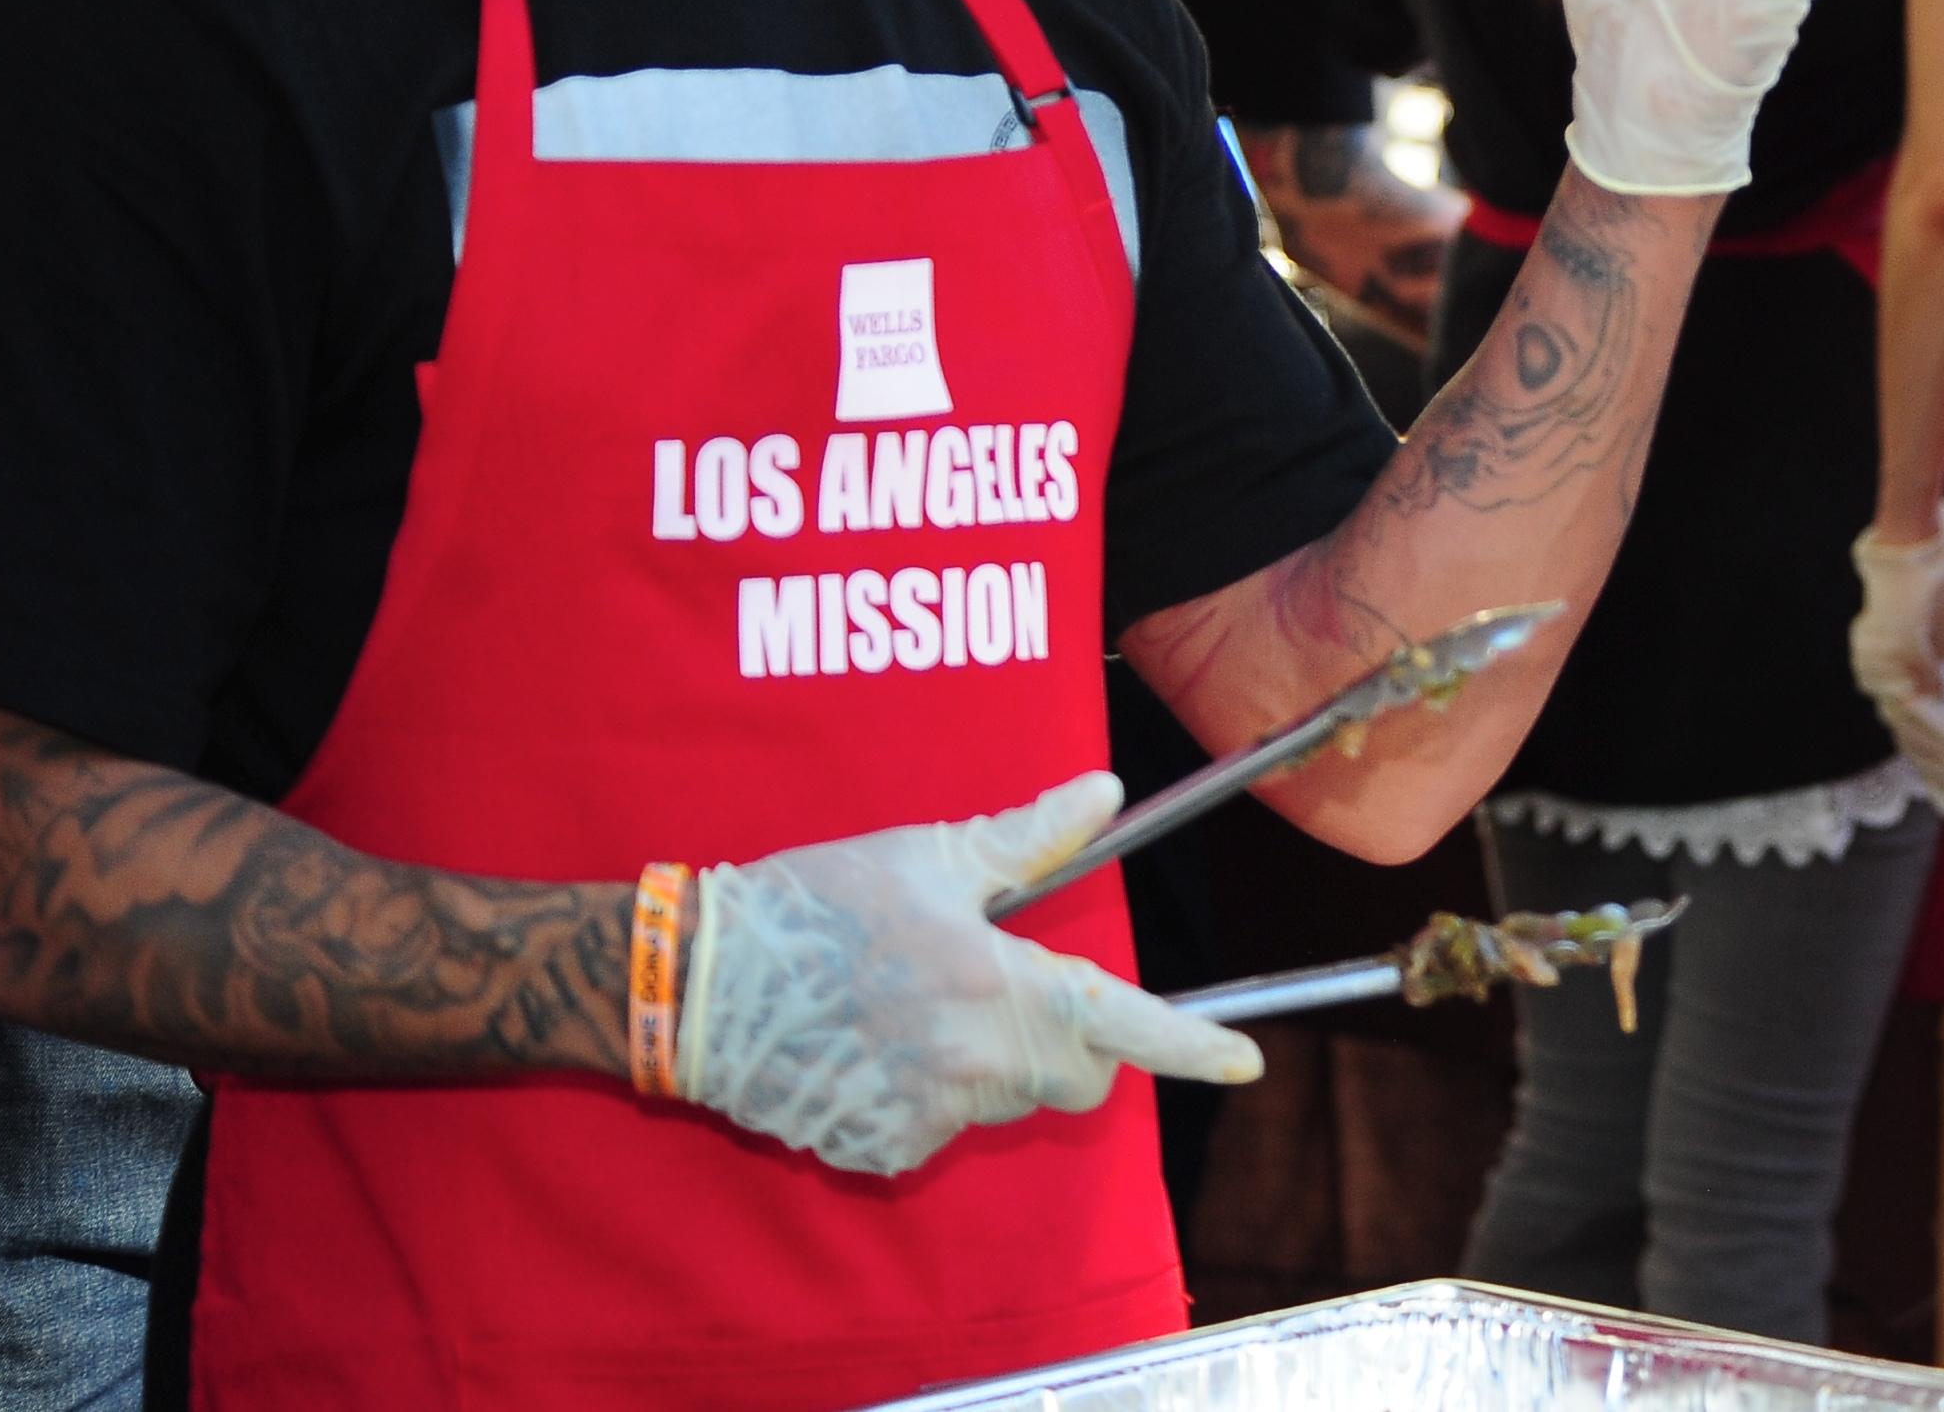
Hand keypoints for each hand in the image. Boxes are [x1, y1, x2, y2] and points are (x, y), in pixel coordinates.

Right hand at [676, 771, 1261, 1176]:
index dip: (1193, 1046)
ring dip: (990, 1064)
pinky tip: (874, 1046)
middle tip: (1007, 986)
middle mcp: (972, 1064)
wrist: (695, 983)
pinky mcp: (879, 1150)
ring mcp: (924, 1117)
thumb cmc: (814, 903)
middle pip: (1075, 1077)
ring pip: (1005, 1101)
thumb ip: (1029, 836)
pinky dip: (927, 1095)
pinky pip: (939, 1129)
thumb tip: (1105, 792)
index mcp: (996, 986)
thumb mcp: (928, 856)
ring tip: (913, 1004)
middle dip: (1071, 1044)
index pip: (1122, 1023)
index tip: (1248, 1062)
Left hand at [1850, 500, 1943, 817]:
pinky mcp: (1884, 660)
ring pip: (1911, 731)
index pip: (1920, 733)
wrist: (1923, 548)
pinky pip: (1915, 706)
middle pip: (1911, 742)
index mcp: (1903, 678)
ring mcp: (1879, 672)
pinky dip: (1941, 730)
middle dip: (1943, 776)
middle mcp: (1883, 681)